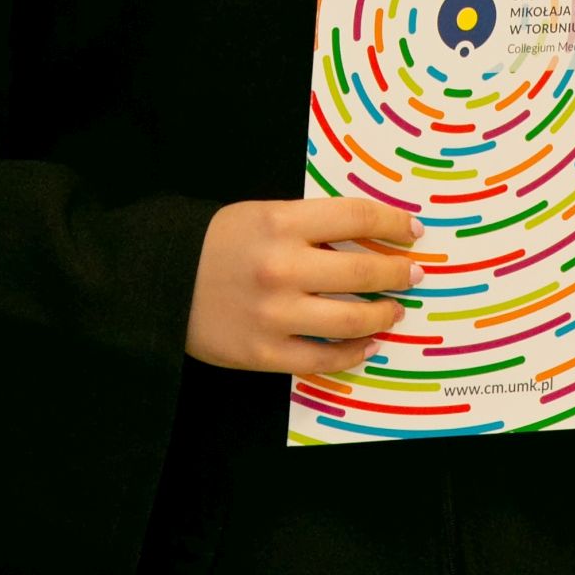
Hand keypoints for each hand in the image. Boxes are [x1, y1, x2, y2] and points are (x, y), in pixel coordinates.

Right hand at [185, 196, 422, 375]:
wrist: (160, 282)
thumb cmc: (216, 242)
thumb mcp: (262, 215)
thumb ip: (309, 225)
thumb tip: (365, 239)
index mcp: (282, 222)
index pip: (357, 218)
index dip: (393, 224)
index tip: (412, 230)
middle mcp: (283, 267)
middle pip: (362, 272)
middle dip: (398, 273)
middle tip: (415, 274)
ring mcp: (275, 315)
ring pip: (350, 320)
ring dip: (382, 315)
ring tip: (394, 311)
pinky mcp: (264, 353)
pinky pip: (323, 359)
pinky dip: (353, 353)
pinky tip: (366, 345)